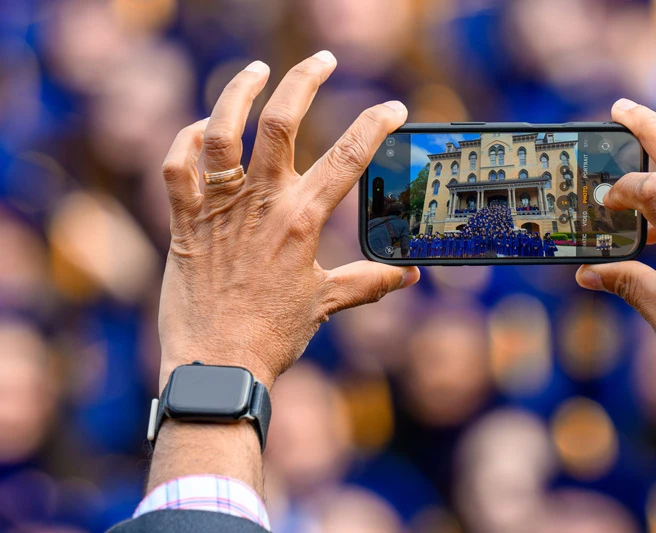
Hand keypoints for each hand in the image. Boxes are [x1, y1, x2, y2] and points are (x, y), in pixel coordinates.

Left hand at [157, 52, 418, 390]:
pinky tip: (200, 129)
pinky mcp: (184, 221)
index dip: (374, 124)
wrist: (217, 365)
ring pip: (221, 131)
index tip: (393, 107)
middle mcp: (261, 203)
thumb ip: (371, 281)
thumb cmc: (273, 336)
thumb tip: (412, 275)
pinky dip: (183, 141)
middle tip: (323, 60)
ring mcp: (218, 208)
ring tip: (256, 71)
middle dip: (305, 80)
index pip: (348, 157)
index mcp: (301, 220)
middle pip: (282, 122)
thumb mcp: (327, 303)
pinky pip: (176, 167)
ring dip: (237, 93)